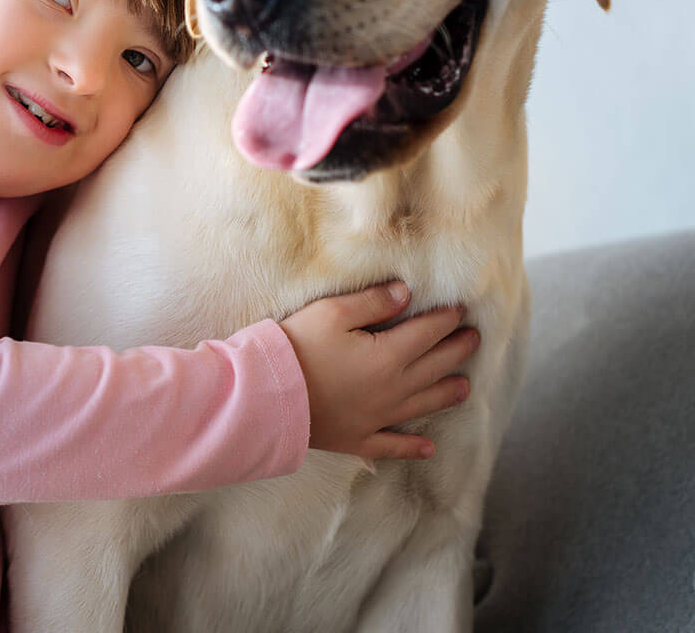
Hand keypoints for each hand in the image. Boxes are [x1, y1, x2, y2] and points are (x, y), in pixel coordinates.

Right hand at [278, 281, 478, 459]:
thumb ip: (373, 302)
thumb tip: (405, 293)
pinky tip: (429, 449)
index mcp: (387, 356)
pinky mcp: (357, 438)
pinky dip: (413, 447)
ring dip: (447, 395)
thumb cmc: (297, 347)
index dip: (446, 319)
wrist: (267, 395)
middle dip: (457, 351)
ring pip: (423, 405)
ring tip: (466, 387)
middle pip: (433, 367)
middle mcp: (391, 389)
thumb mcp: (332, 312)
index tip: (461, 310)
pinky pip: (392, 445)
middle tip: (475, 339)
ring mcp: (376, 418)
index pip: (427, 333)